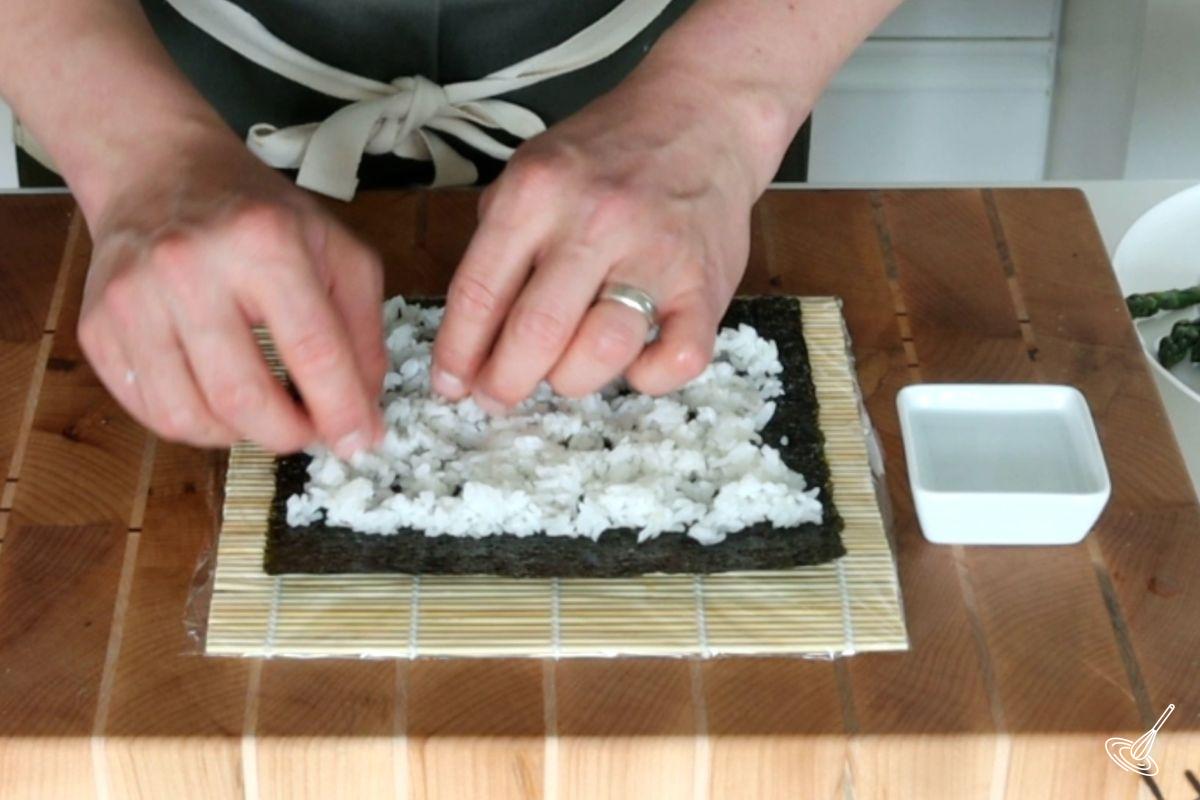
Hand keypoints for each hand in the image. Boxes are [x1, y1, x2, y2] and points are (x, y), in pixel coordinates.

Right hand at [78, 129, 385, 457]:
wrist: (159, 171)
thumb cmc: (258, 215)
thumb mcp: (336, 249)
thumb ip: (362, 328)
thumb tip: (364, 408)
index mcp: (263, 241)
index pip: (312, 350)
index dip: (342, 410)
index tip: (361, 442)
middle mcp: (189, 267)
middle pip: (243, 396)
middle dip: (289, 434)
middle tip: (310, 432)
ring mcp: (133, 298)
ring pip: (190, 417)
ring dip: (241, 436)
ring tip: (265, 413)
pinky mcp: (98, 326)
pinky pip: (150, 410)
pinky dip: (196, 424)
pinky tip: (220, 401)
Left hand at [431, 63, 789, 409]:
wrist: (702, 116)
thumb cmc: (607, 156)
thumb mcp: (531, 172)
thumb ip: (499, 248)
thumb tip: (466, 345)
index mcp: (537, 193)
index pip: (479, 294)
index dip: (457, 355)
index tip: (450, 385)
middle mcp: (596, 221)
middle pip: (535, 334)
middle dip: (504, 383)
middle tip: (498, 396)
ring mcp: (657, 254)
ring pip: (602, 353)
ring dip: (572, 379)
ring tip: (566, 370)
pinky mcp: (707, 284)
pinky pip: (677, 360)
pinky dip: (650, 377)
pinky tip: (635, 362)